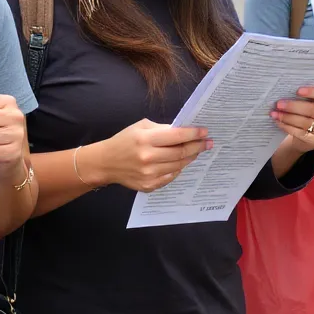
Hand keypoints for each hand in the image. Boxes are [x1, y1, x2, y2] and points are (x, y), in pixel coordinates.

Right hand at [84, 120, 210, 192]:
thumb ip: (162, 129)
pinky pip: (171, 177)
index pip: (177, 136)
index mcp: (146, 139)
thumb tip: (184, 131)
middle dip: (198, 146)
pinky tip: (181, 162)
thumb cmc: (124, 141)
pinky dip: (178, 168)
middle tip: (208, 143)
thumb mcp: (141, 127)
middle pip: (181, 152)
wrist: (105, 163)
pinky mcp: (149, 185)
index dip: (194, 134)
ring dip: (191, 157)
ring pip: (179, 165)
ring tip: (197, 151)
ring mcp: (149, 174)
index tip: (205, 132)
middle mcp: (148, 158)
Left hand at [271, 86, 313, 152]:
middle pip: (313, 110)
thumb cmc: (307, 113)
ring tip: (275, 113)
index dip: (313, 92)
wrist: (308, 136)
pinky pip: (300, 133)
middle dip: (294, 106)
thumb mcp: (310, 103)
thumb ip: (303, 96)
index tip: (297, 90)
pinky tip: (278, 122)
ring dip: (288, 117)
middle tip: (279, 104)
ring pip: (306, 122)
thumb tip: (286, 89)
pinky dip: (287, 127)